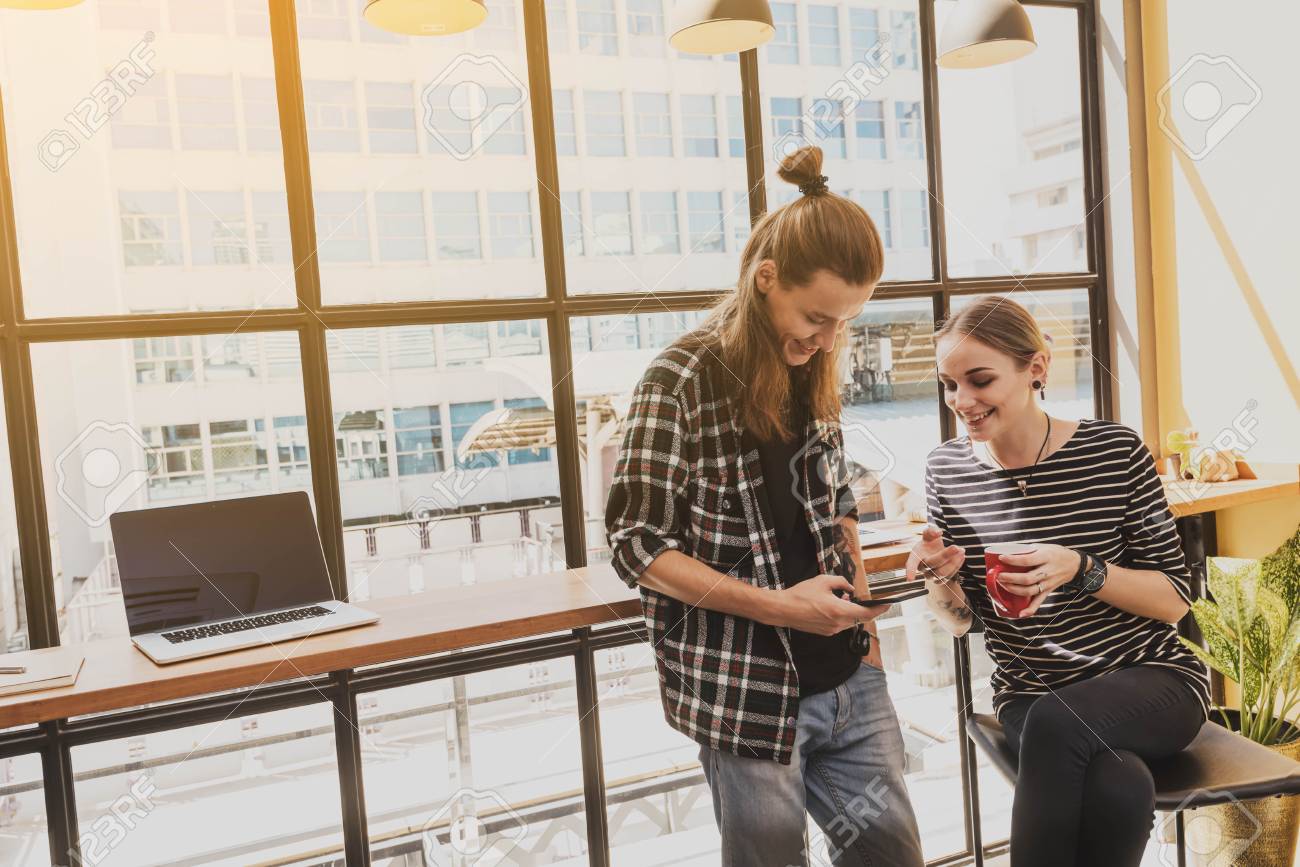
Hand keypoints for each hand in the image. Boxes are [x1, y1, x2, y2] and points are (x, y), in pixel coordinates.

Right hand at [775, 575, 891, 636]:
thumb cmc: (801, 595)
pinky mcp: (825, 632)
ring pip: (850, 621)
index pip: (867, 613)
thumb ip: (841, 583)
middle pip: (859, 618)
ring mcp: (831, 630)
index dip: (879, 609)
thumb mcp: (823, 581)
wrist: (783, 609)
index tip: (888, 604)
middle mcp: (838, 624)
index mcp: (840, 611)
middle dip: (863, 608)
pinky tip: (832, 606)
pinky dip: (841, 616)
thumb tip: (850, 589)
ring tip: (842, 598)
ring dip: (851, 611)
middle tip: (864, 599)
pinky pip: (840, 624)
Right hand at [905, 525, 965, 589]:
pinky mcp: (941, 580)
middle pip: (933, 564)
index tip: (910, 578)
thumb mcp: (929, 534)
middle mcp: (922, 568)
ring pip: (942, 573)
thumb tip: (937, 533)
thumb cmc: (930, 543)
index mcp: (916, 556)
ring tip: (961, 550)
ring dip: (953, 563)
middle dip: (945, 555)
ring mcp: (931, 576)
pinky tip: (961, 556)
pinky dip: (957, 566)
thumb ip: (931, 530)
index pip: (911, 563)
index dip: (910, 570)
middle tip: (956, 547)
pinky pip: (949, 577)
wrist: (936, 551)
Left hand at [993, 543, 1083, 617]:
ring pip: (1031, 590)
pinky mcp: (1049, 591)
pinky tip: (1020, 614)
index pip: (1027, 560)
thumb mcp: (1043, 547)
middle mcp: (1048, 571)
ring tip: (1003, 585)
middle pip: (1027, 578)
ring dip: (1014, 590)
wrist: (1074, 563)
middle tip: (999, 576)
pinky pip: (1039, 601)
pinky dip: (1030, 609)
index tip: (1001, 558)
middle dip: (1010, 579)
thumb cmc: (1055, 553)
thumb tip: (1006, 551)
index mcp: (1046, 557)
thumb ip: (1027, 550)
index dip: (1013, 560)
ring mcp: (1049, 583)